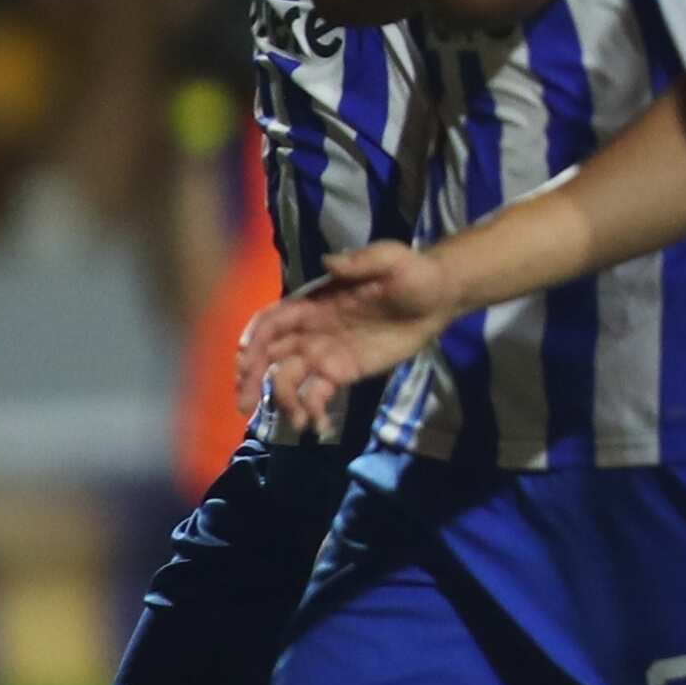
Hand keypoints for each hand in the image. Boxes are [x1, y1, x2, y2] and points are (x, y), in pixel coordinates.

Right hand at [235, 241, 458, 440]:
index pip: (272, 321)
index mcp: (314, 302)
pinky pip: (318, 393)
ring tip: (298, 421)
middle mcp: (311, 330)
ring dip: (283, 400)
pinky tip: (318, 425)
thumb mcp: (393, 259)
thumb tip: (329, 263)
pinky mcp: (344, 372)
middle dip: (252, 378)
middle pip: (269, 354)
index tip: (245, 363)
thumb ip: (362, 261)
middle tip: (246, 404)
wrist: (440, 298)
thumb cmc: (413, 274)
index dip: (253, 340)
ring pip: (289, 378)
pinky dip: (312, 409)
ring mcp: (325, 353)